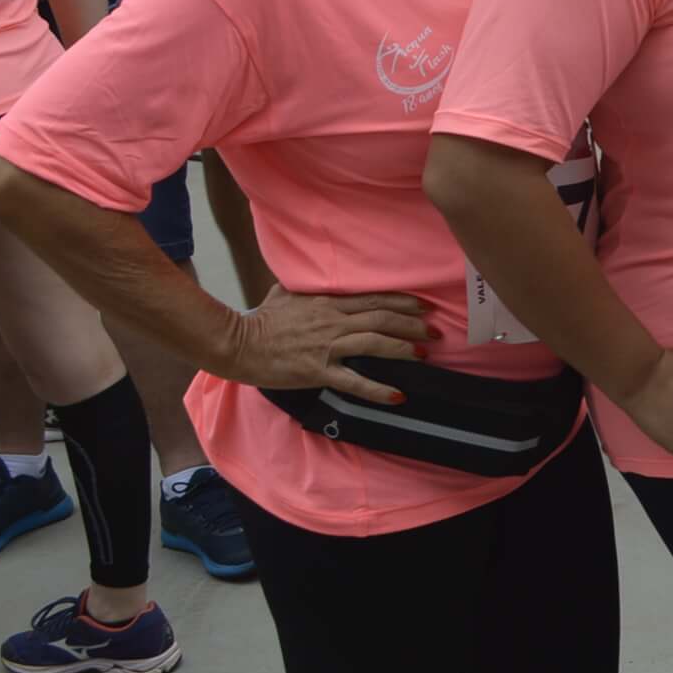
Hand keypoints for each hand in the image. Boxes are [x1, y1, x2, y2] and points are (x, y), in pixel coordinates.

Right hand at [220, 285, 435, 400]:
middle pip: (382, 318)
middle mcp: (333, 321)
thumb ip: (304, 287)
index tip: (423, 306)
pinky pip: (354, 380)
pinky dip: (378, 388)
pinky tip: (398, 394)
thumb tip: (310, 278)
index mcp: (328, 302)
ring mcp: (327, 346)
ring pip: (374, 343)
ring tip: (423, 353)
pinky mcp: (318, 370)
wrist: (237, 344)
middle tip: (435, 330)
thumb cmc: (260, 319)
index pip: (374, 299)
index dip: (402, 302)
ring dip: (403, 348)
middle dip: (412, 324)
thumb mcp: (284, 293)